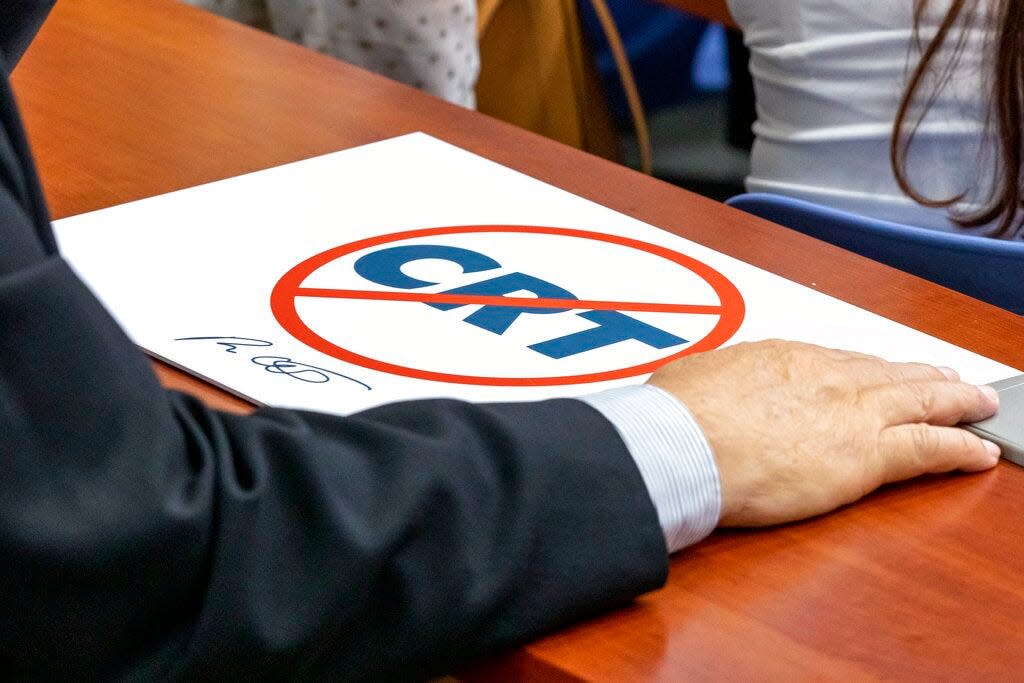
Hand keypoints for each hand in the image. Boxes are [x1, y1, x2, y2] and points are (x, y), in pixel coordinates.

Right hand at [648, 340, 1000, 526]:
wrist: (683, 444)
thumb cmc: (676, 416)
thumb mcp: (692, 378)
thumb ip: (714, 382)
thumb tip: (705, 388)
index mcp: (784, 357)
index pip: (842, 362)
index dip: (869, 369)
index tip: (881, 373)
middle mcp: (825, 376)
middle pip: (890, 374)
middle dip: (924, 376)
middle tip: (949, 379)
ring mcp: (850, 411)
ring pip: (921, 401)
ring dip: (955, 402)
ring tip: (978, 404)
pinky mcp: (865, 454)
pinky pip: (929, 448)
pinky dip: (960, 448)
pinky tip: (980, 451)